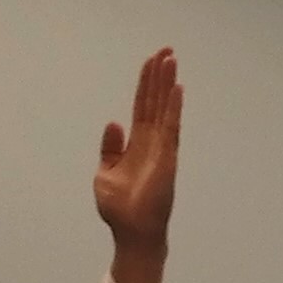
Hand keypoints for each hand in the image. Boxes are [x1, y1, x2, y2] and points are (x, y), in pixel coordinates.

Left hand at [96, 49, 181, 282]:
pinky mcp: (167, 158)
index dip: (146, 84)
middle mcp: (152, 142)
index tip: (152, 61)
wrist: (132, 232)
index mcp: (136, 144)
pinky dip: (174, 107)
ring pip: (164, 108)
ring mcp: (161, 148)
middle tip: (166, 50)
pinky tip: (177, 88)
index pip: (142, 106)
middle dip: (159, 76)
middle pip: (155, 101)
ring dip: (167, 84)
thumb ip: (110, 148)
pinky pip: (171, 126)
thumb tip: (113, 123)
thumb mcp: (105, 174)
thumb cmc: (120, 209)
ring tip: (172, 58)